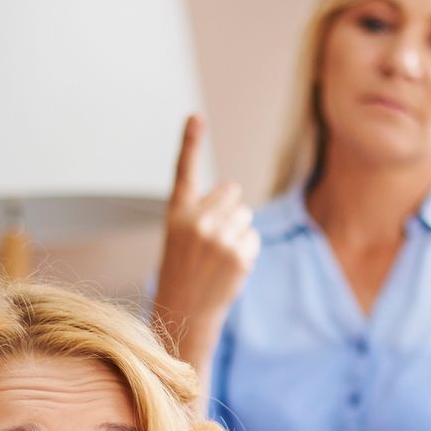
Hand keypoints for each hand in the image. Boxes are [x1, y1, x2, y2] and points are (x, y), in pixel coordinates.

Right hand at [151, 115, 258, 348]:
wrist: (184, 314)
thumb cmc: (182, 272)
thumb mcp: (180, 237)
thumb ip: (201, 213)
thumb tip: (235, 196)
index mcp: (177, 213)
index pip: (184, 170)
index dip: (190, 141)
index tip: (195, 116)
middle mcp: (196, 220)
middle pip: (232, 193)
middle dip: (228, 211)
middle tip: (211, 240)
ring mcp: (218, 238)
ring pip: (245, 215)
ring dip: (238, 232)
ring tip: (217, 257)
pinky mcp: (238, 255)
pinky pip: (253, 238)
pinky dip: (246, 251)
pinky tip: (228, 268)